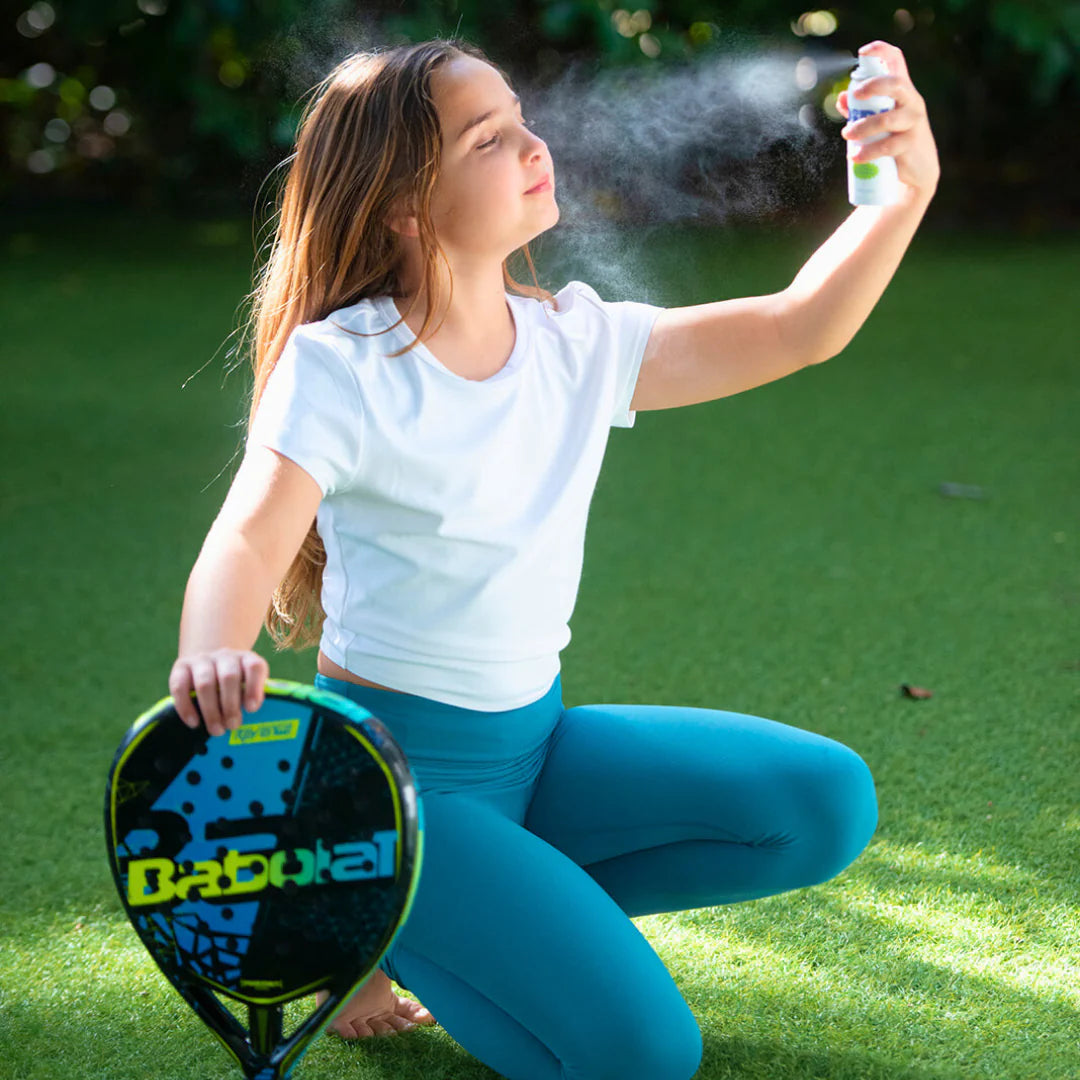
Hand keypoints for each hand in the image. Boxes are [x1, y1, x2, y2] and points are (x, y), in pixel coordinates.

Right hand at [169, 648, 268, 736]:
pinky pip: (179, 686)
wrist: (209, 660)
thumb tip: (249, 715)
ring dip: (211, 711)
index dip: (254, 688)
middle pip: (229, 678)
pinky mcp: (181, 666)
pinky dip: (186, 707)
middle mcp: (225, 655)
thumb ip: (252, 696)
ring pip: (205, 683)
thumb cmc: (234, 683)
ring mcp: (202, 659)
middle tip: (232, 726)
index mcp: (246, 659)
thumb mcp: (247, 684)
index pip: (254, 667)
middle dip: (231, 706)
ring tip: (216, 730)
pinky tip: (194, 723)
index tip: (251, 709)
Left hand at [839, 40, 939, 201]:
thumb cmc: (895, 141)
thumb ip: (860, 110)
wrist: (917, 171)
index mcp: (902, 91)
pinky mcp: (911, 144)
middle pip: (895, 84)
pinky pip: (887, 146)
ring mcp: (913, 122)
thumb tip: (841, 98)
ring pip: (887, 118)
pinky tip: (855, 156)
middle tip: (855, 96)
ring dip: (863, 126)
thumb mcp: (879, 121)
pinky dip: (867, 151)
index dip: (882, 51)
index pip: (896, 61)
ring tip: (846, 134)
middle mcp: (911, 101)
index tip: (863, 51)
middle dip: (874, 86)